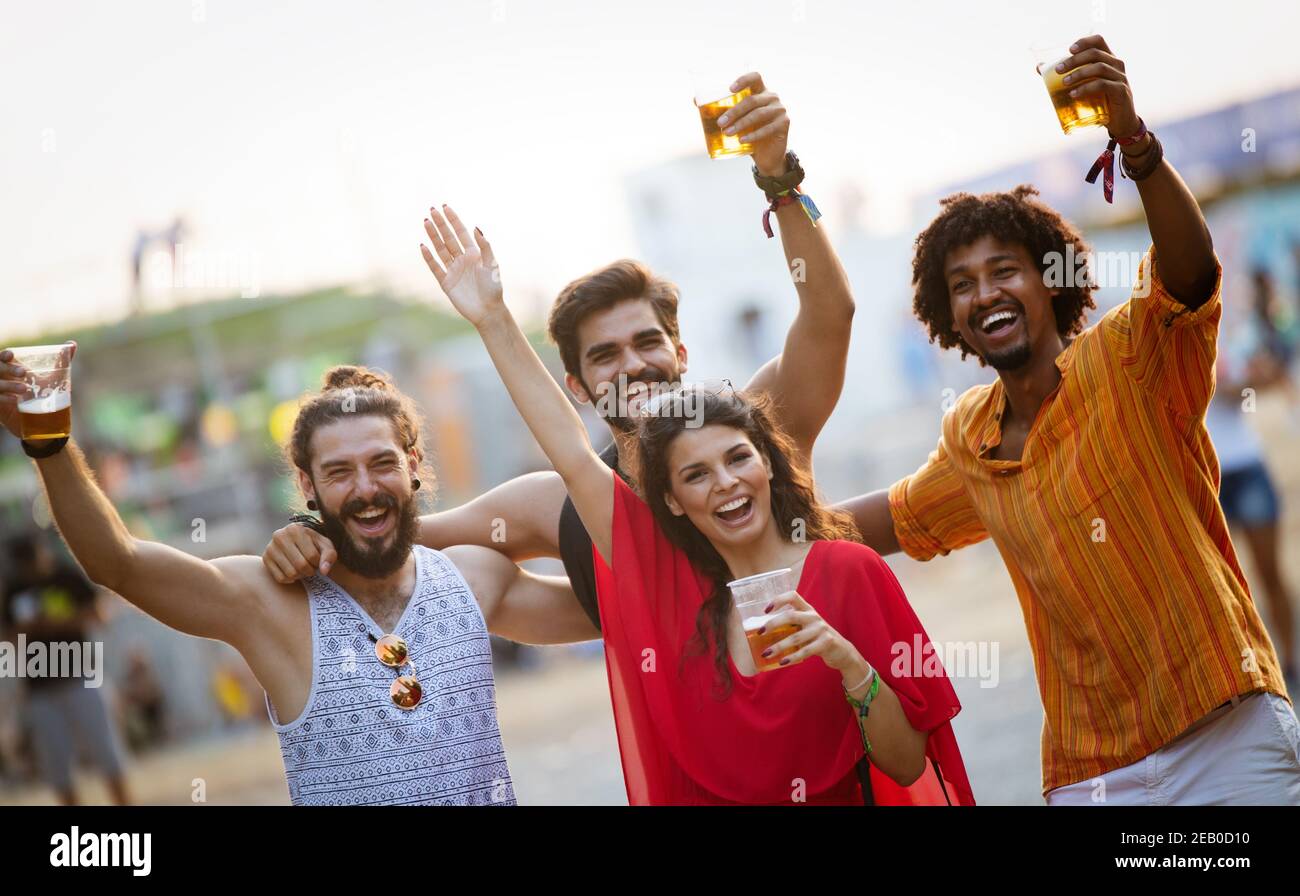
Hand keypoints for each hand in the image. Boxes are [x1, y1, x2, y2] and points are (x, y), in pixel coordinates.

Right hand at [0, 341, 75, 439]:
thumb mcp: (52, 377)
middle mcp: (2, 379)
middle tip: (23, 372)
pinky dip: (4, 398)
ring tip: (24, 388)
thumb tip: (72, 344)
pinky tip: (15, 400)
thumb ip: (61, 360)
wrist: (40, 423)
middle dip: (8, 369)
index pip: (2, 359)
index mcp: (11, 369)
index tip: (11, 355)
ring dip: (8, 385)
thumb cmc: (42, 394)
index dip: (4, 356)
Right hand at [262, 523, 337, 582]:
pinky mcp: (265, 559)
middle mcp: (280, 536)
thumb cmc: (312, 543)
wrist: (293, 540)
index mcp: (295, 529)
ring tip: (303, 569)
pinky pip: (280, 578)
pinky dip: (290, 579)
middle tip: (311, 568)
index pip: (312, 556)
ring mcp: (270, 547)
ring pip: (290, 573)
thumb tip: (324, 571)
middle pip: (301, 565)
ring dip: (301, 576)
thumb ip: (329, 555)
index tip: (318, 561)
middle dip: (310, 571)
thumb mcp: (324, 545)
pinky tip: (294, 572)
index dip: (318, 563)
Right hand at [420, 205, 502, 327]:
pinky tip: (423, 246)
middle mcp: (462, 260)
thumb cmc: (493, 288)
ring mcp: (453, 270)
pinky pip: (435, 267)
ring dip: (433, 236)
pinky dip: (429, 257)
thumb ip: (485, 246)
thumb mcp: (492, 264)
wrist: (488, 311)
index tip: (445, 207)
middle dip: (440, 224)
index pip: (461, 233)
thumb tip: (476, 227)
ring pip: (440, 249)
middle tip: (431, 210)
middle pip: (448, 238)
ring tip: (425, 222)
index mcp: (474, 254)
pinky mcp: (446, 282)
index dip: (453, 220)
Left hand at [714, 72, 789, 176]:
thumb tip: (695, 101)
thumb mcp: (736, 121)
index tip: (730, 89)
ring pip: (758, 114)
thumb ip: (721, 110)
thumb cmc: (749, 133)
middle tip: (720, 123)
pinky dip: (753, 135)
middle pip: (751, 100)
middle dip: (734, 112)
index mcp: (761, 92)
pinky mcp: (784, 124)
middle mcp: (772, 97)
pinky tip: (742, 140)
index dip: (743, 80)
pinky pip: (767, 128)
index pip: (755, 77)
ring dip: (740, 124)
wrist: (767, 155)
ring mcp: (780, 110)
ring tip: (727, 133)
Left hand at [759, 589, 863, 674]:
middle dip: (773, 624)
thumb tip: (764, 636)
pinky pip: (805, 650)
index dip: (778, 600)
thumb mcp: (806, 628)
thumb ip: (791, 628)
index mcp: (807, 610)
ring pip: (796, 637)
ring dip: (779, 646)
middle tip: (760, 633)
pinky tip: (783, 662)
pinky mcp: (826, 642)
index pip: (793, 596)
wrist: (842, 651)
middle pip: (791, 616)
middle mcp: (814, 617)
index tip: (766, 610)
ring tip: (766, 654)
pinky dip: (792, 657)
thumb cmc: (817, 639)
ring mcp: (821, 629)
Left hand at [1056, 34, 1141, 141]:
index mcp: (1108, 59)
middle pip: (1095, 54)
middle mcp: (1116, 65)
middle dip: (1074, 60)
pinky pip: (1103, 85)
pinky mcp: (1121, 91)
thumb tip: (1040, 68)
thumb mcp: (1084, 85)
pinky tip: (1074, 94)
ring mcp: (1120, 77)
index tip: (1069, 50)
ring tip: (1064, 83)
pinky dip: (1086, 88)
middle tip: (1058, 70)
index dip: (1084, 42)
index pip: (1099, 41)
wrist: (1120, 122)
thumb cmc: (1100, 101)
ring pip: (1099, 68)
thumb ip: (1066, 75)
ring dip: (1079, 73)